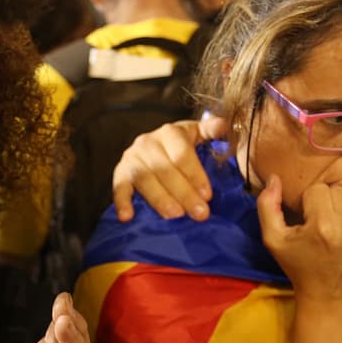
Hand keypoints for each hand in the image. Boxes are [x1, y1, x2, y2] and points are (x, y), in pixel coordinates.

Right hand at [110, 116, 227, 221]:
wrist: (153, 149)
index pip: (182, 154)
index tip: (208, 195)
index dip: (195, 175)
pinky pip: (118, 187)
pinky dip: (122, 202)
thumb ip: (211, 130)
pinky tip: (127, 217)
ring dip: (159, 198)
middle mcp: (148, 142)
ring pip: (144, 179)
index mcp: (170, 132)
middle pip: (165, 169)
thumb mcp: (197, 134)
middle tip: (199, 213)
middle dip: (184, 193)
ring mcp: (132, 158)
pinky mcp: (120, 173)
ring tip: (174, 215)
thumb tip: (223, 125)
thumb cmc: (181, 146)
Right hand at [256, 174, 341, 303]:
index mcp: (323, 228)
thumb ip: (267, 206)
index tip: (308, 219)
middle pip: (339, 188)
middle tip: (322, 219)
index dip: (309, 201)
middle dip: (328, 199)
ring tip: (339, 215)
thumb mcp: (274, 240)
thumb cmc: (300, 268)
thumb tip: (275, 178)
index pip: (317, 190)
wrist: (330, 299)